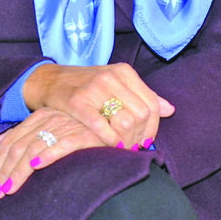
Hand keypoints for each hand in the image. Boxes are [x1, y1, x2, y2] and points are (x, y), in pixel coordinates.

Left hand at [0, 108, 110, 197]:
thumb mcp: (47, 129)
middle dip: (3, 172)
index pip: (10, 141)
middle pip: (18, 147)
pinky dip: (48, 155)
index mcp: (39, 117)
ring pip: (34, 148)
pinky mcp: (85, 134)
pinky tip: (37, 167)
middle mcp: (50, 119)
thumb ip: (21, 136)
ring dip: (18, 171)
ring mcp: (67, 126)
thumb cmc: (79, 131)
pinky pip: (63, 144)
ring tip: (8, 190)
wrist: (114, 123)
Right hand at [23, 62, 174, 149]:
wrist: (50, 81)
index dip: (153, 127)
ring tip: (122, 147)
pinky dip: (109, 141)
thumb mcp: (116, 84)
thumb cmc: (86, 85)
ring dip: (126, 141)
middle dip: (139, 137)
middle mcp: (112, 77)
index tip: (146, 141)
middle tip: (132, 147)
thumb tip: (170, 109)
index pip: (152, 103)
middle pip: (141, 114)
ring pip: (126, 122)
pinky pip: (102, 128)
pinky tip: (109, 146)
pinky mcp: (77, 102)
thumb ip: (142, 96)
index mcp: (125, 72)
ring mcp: (94, 88)